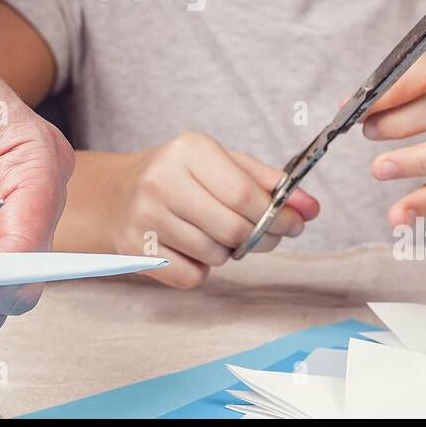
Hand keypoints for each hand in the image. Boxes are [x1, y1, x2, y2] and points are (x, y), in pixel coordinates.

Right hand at [103, 131, 318, 288]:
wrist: (115, 196)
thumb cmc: (179, 177)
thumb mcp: (220, 164)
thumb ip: (266, 182)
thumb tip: (310, 208)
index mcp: (188, 150)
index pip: (244, 194)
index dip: (278, 215)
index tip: (296, 224)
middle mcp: (161, 180)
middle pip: (233, 229)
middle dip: (260, 238)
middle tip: (266, 236)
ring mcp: (145, 217)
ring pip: (215, 256)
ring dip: (227, 253)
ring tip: (216, 235)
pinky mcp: (135, 250)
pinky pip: (191, 276)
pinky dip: (201, 269)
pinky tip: (190, 249)